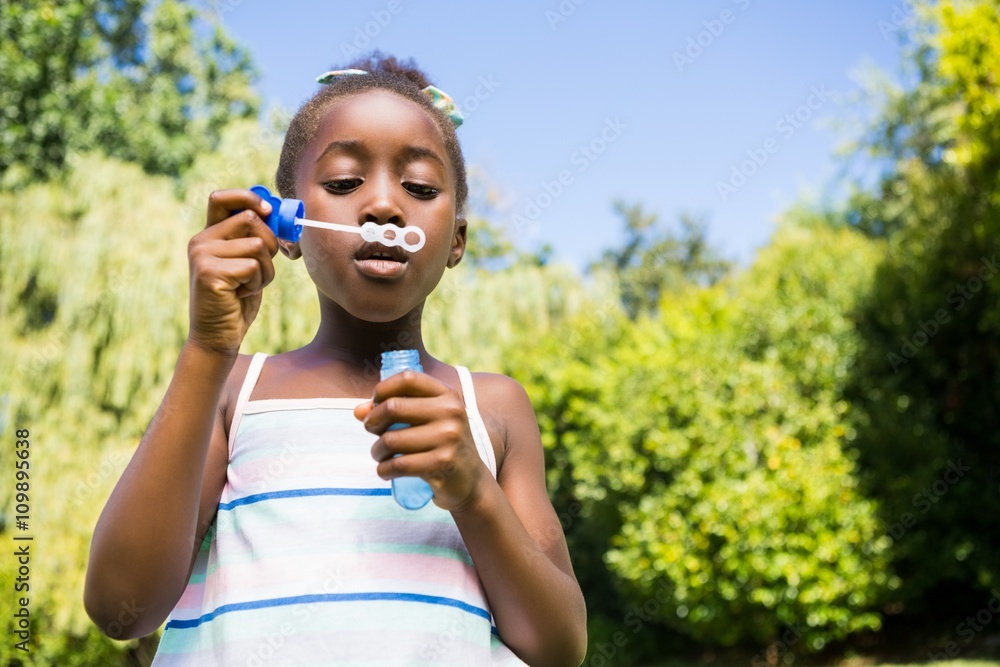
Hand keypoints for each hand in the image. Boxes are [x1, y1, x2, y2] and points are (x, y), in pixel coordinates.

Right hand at [186, 189, 277, 356]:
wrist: (217, 336)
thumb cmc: (237, 299)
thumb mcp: (246, 262)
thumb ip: (254, 238)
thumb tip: (274, 213)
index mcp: (209, 235)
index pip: (222, 198)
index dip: (248, 197)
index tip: (268, 211)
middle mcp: (201, 241)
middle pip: (251, 219)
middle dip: (270, 242)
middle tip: (262, 265)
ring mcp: (202, 256)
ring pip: (257, 245)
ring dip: (265, 270)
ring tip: (248, 285)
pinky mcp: (209, 273)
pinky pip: (253, 267)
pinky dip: (257, 283)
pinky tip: (241, 294)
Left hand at [354, 370, 487, 511]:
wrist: (470, 481)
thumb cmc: (441, 445)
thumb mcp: (426, 421)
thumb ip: (394, 411)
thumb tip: (358, 411)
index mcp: (447, 395)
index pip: (408, 378)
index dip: (383, 389)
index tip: (375, 404)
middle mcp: (451, 411)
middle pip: (393, 407)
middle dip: (373, 421)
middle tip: (372, 431)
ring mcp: (449, 437)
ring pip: (392, 439)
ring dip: (377, 451)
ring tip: (380, 455)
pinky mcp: (443, 463)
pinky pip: (398, 464)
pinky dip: (384, 470)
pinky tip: (385, 471)